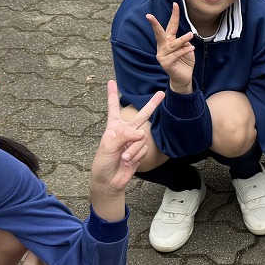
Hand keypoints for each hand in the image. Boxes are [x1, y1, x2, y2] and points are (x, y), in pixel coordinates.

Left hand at [92, 80, 163, 195]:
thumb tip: (140, 133)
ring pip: (141, 138)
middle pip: (141, 115)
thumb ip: (124, 136)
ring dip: (133, 149)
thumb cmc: (102, 163)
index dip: (112, 95)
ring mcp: (134, 142)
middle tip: (162, 94)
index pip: (113, 108)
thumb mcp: (107, 147)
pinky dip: (136, 155)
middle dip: (152, 105)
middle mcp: (125, 132)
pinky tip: (129, 161)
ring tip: (124, 157)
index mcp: (113, 128)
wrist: (109, 182)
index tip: (112, 82)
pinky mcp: (140, 152)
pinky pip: (143, 148)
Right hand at [146, 3, 195, 93]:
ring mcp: (162, 55)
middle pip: (158, 33)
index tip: (175, 4)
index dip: (174, 15)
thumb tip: (184, 39)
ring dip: (182, 39)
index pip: (170, 26)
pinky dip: (184, 51)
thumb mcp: (187, 49)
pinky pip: (176, 55)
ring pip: (172, 45)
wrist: (183, 78)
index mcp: (168, 41)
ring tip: (190, 35)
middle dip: (154, 24)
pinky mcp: (165, 63)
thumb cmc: (185, 62)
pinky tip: (191, 49)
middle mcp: (163, 47)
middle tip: (149, 16)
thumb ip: (185, 43)